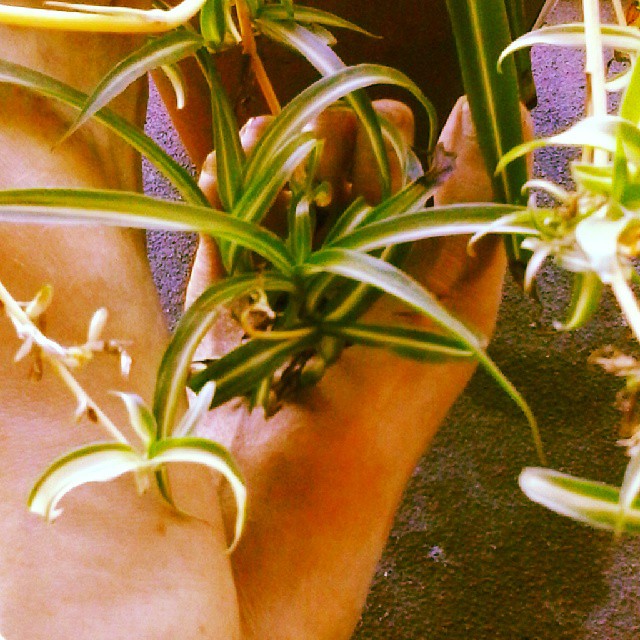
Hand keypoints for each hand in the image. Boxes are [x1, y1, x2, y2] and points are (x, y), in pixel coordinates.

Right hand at [185, 97, 532, 638]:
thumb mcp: (451, 304)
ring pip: (281, 190)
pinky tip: (228, 170)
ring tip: (271, 144)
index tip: (388, 130)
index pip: (406, 171)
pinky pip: (226, 229)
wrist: (299, 485)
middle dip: (334, 142)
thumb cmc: (387, 402)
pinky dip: (225, 192)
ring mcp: (287, 279)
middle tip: (327, 150)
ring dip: (277, 157)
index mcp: (407, 266)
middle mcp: (350, 267)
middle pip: (340, 172)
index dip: (396, 140)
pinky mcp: (232, 296)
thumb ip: (470, 212)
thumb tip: (484, 116)